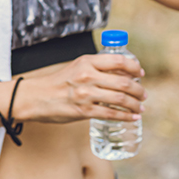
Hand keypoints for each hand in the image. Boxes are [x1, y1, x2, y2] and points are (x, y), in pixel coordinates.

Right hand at [3, 53, 145, 124]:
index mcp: (86, 61)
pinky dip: (125, 116)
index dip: (134, 67)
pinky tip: (132, 117)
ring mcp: (86, 94)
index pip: (119, 61)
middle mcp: (87, 76)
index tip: (140, 73)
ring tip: (140, 107)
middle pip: (124, 82)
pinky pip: (111, 114)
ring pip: (120, 99)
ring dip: (135, 104)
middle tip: (143, 94)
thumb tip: (122, 74)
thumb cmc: (58, 83)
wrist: (35, 97)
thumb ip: (96, 69)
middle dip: (139, 90)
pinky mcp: (84, 111)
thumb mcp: (76, 67)